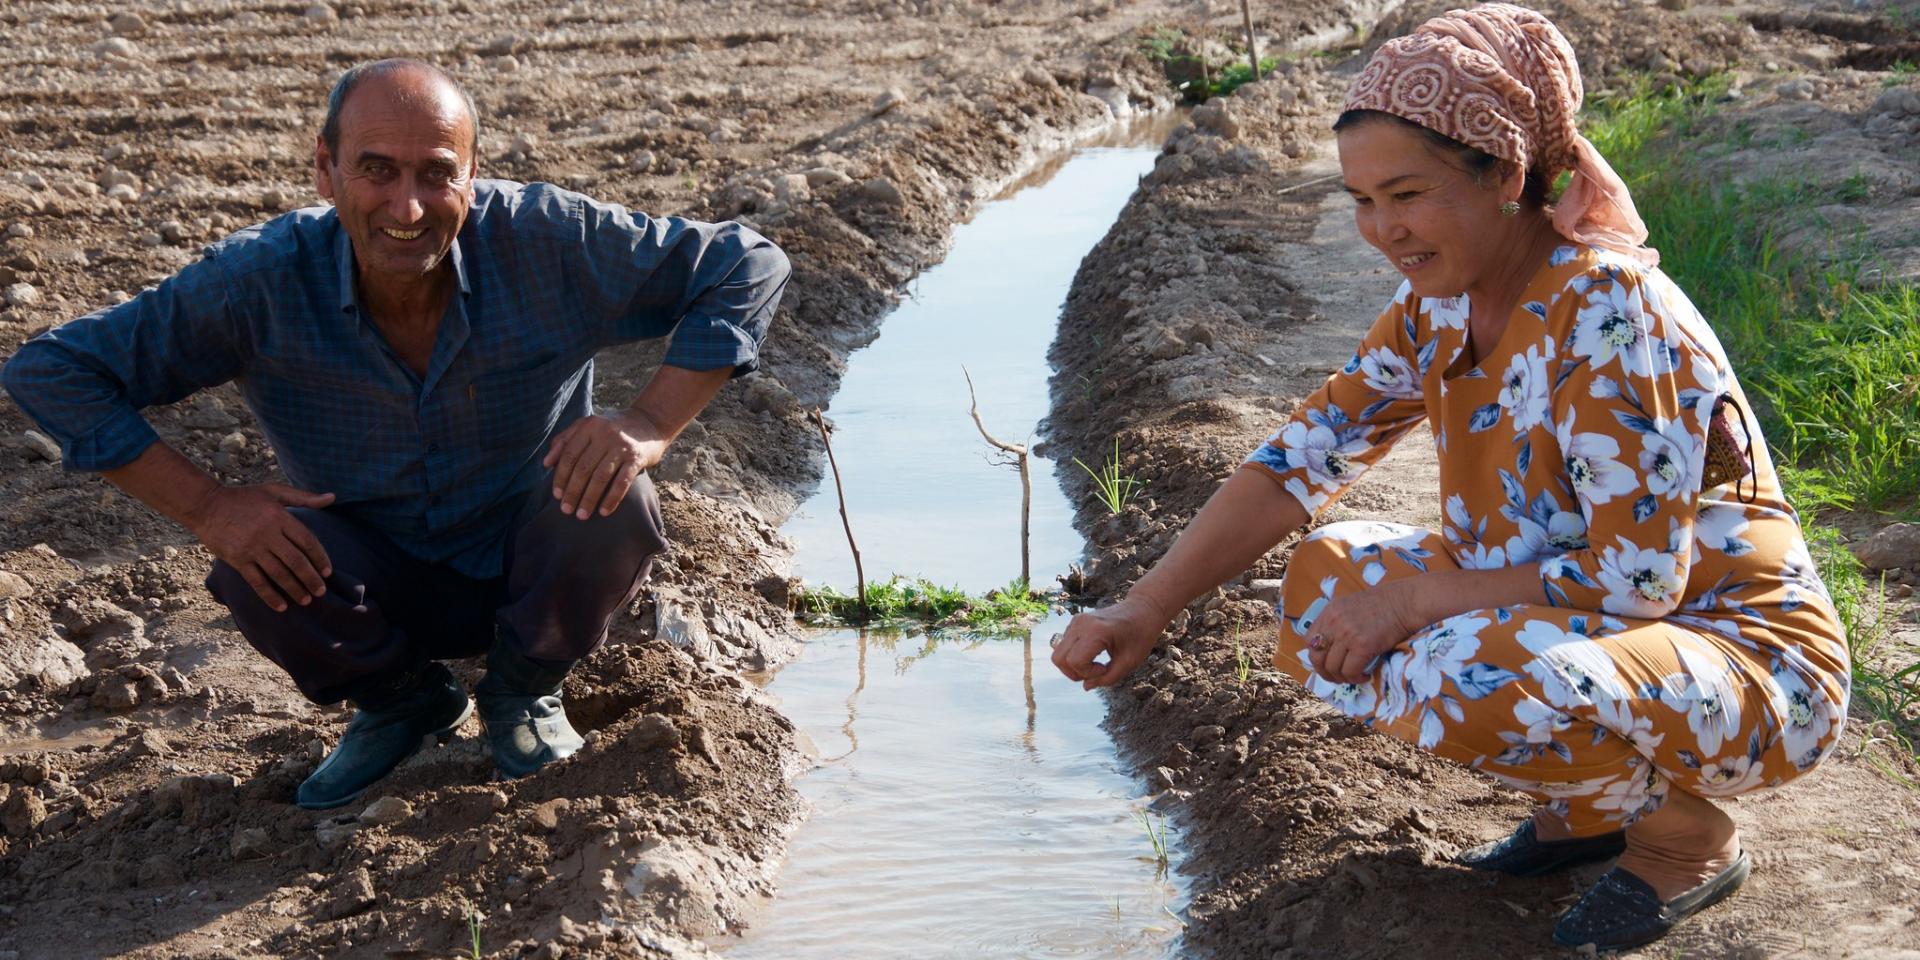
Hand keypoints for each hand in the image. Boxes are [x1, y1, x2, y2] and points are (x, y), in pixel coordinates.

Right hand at [186, 484, 334, 612]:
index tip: (328, 572)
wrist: (205, 505)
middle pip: (296, 561)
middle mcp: (268, 534)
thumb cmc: (243, 498)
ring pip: (279, 574)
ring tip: (306, 600)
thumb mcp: (274, 491)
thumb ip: (304, 497)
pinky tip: (281, 606)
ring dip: (294, 589)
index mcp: (280, 517)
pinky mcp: (237, 560)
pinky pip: (257, 582)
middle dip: (311, 578)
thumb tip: (333, 497)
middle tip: (321, 591)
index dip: (320, 558)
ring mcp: (252, 548)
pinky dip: (270, 596)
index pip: (307, 541)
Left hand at [542, 411, 667, 519]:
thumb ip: (565, 440)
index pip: (569, 454)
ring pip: (601, 477)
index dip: (561, 477)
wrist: (649, 422)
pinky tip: (604, 512)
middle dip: (573, 492)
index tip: (557, 496)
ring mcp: (622, 446)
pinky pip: (622, 482)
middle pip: (583, 468)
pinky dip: (612, 499)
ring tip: (582, 515)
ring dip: (589, 499)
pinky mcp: (637, 458)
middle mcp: (605, 434)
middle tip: (566, 510)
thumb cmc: (612, 428)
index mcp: (589, 426)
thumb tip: (546, 463)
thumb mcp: (588, 427)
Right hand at [1050, 595, 1171, 690]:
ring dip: (1074, 666)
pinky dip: (1074, 657)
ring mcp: (1076, 621)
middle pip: (1059, 658)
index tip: (1105, 669)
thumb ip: (1108, 678)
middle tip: (1097, 671)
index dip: (1088, 673)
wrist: (1143, 609)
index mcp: (1096, 631)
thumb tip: (1086, 686)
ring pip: (1058, 653)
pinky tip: (1092, 655)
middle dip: (1074, 673)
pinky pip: (1064, 646)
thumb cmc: (1140, 635)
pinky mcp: (1075, 622)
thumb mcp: (1129, 662)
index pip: (1075, 661)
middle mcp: (1081, 624)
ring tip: (1095, 665)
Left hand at [1305, 580, 1420, 684]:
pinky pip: (1350, 671)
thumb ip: (1338, 622)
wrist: (1406, 602)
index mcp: (1329, 611)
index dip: (1316, 656)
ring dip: (1342, 678)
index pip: (1309, 640)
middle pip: (1316, 657)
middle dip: (1325, 673)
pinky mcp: (1363, 645)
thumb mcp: (1351, 606)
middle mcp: (1334, 622)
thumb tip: (1332, 648)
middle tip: (1337, 677)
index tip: (1327, 663)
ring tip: (1354, 677)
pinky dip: (1355, 678)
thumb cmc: (1384, 604)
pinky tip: (1364, 676)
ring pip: (1333, 668)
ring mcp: (1347, 634)